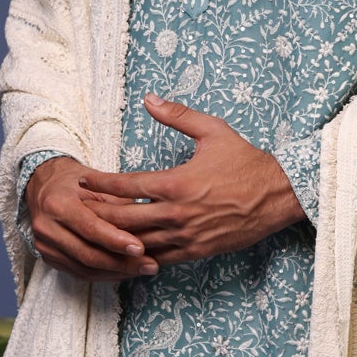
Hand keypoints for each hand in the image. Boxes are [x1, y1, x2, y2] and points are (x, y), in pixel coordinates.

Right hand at [24, 156, 159, 281]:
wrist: (43, 186)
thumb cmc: (74, 181)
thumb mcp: (96, 184)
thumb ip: (118, 205)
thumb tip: (147, 225)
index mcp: (57, 204)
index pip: (90, 228)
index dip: (116, 241)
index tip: (141, 249)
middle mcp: (46, 227)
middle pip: (87, 254)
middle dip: (122, 263)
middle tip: (150, 265)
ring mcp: (45, 246)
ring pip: (84, 269)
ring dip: (116, 272)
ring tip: (143, 270)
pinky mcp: (49, 258)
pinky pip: (79, 273)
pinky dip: (104, 275)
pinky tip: (124, 272)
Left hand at [74, 96, 306, 264]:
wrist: (279, 195)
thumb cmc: (246, 161)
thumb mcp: (213, 131)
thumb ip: (178, 116)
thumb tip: (149, 99)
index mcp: (177, 183)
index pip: (127, 186)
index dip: (101, 185)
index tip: (83, 182)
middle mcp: (178, 213)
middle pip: (124, 219)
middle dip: (97, 215)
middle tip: (77, 211)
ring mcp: (187, 236)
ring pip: (138, 243)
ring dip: (114, 239)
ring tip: (92, 234)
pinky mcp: (197, 251)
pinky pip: (159, 258)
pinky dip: (139, 256)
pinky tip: (124, 253)